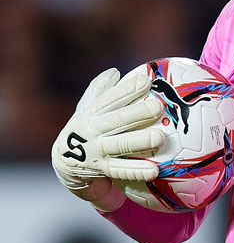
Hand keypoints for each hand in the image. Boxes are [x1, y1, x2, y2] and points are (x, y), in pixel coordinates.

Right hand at [51, 68, 164, 200]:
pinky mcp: (102, 170)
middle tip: (158, 108)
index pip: (110, 99)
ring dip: (140, 141)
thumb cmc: (86, 129)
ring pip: (120, 145)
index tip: (146, 82)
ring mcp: (97, 151)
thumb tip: (115, 72)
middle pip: (117, 121)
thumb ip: (100, 90)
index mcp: (91, 113)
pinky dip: (137, 171)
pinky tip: (155, 170)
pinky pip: (121, 171)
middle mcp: (93, 131)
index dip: (127, 90)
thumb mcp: (86, 108)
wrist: (64, 162)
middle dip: (138, 114)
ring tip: (159, 138)